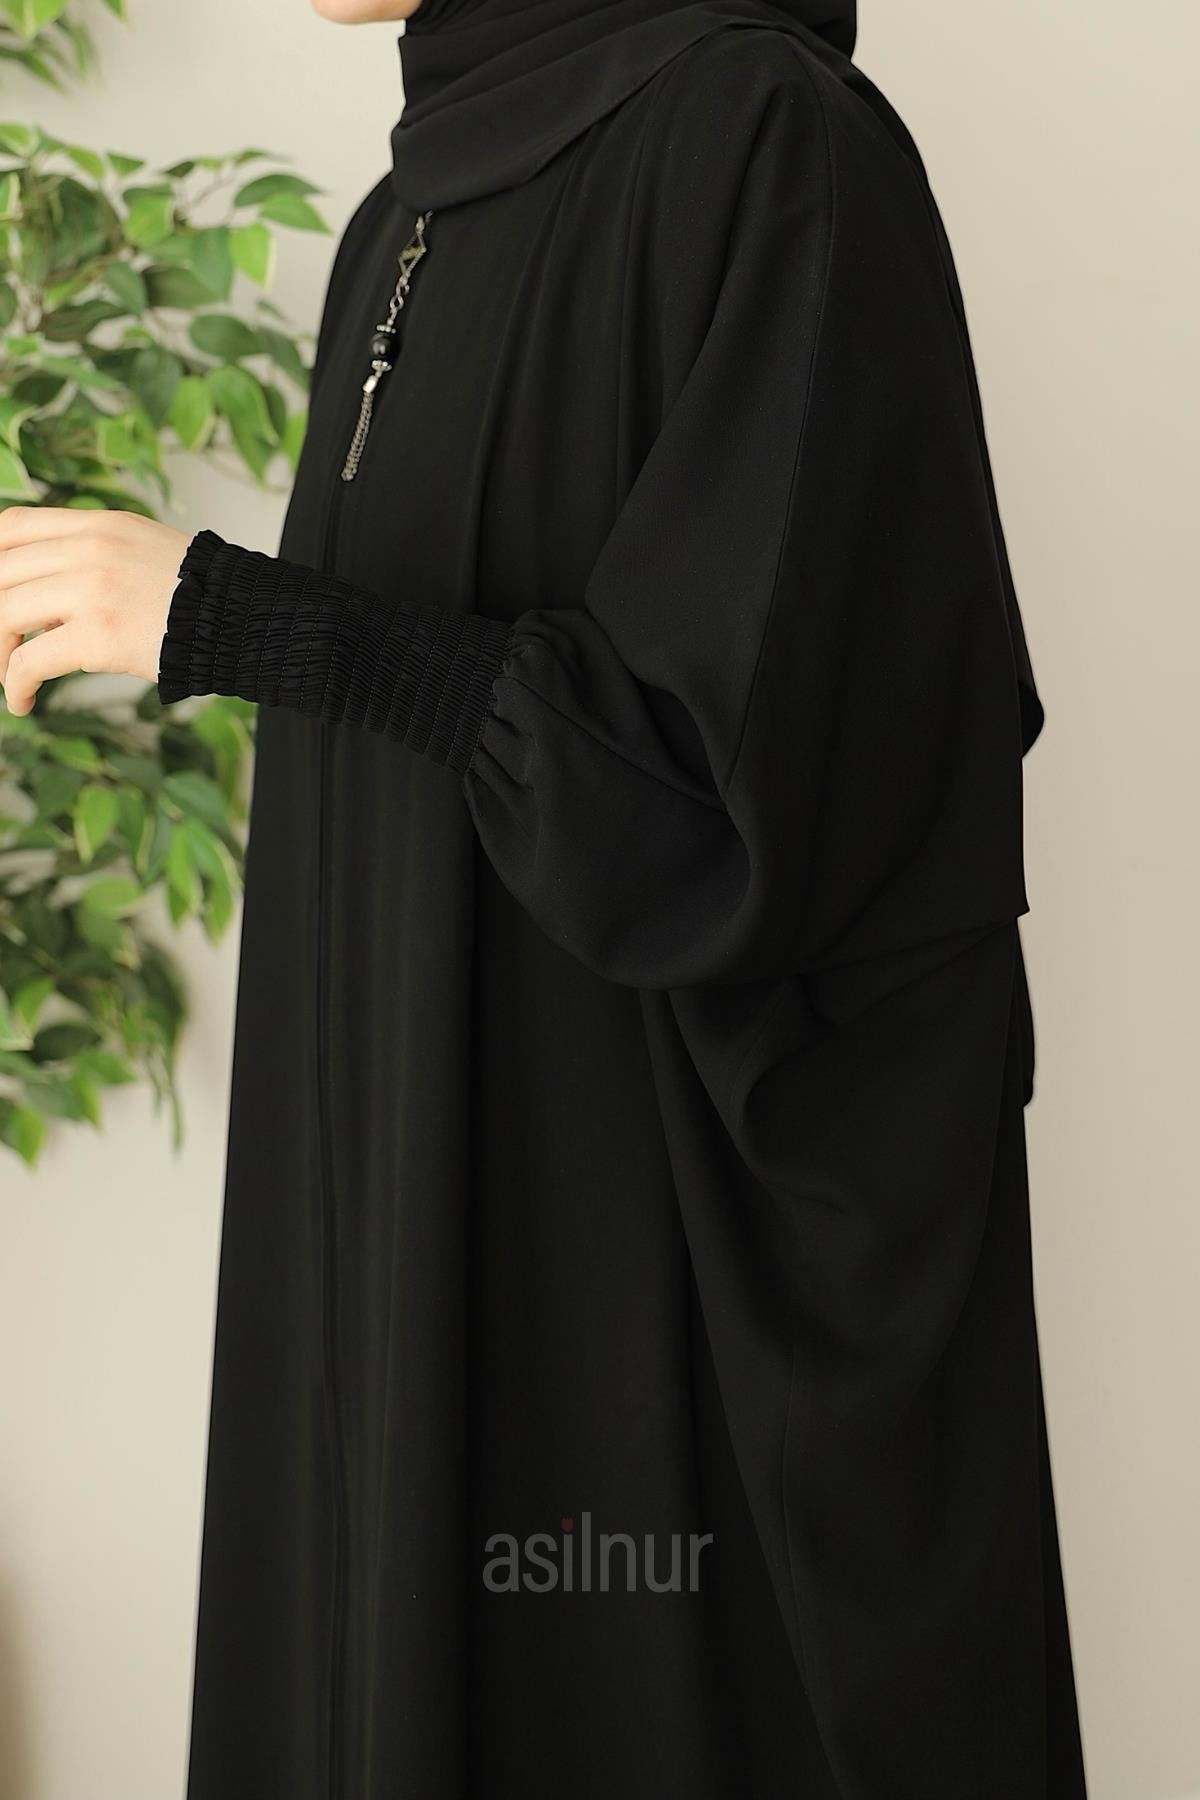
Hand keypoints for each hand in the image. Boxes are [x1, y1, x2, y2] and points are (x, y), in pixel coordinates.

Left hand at [0, 505, 192, 714]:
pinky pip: (30, 661)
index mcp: (98, 526)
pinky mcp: (100, 635)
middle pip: (1, 573)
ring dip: (0, 653)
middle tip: (4, 645)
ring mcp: (93, 590)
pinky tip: (22, 702)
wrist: (243, 619)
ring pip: (5, 614)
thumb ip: (96, 554)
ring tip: (10, 675)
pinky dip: (15, 684)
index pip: (13, 526)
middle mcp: (89, 549)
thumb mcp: (144, 548)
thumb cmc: (202, 596)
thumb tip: (46, 588)